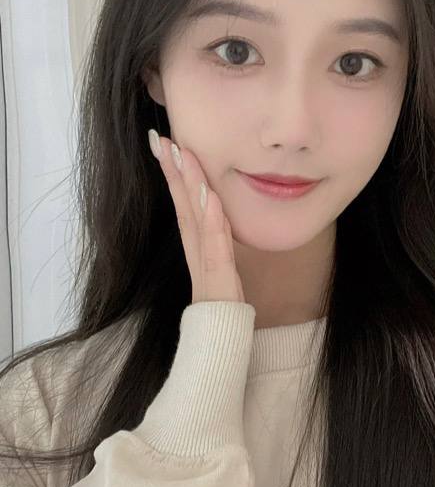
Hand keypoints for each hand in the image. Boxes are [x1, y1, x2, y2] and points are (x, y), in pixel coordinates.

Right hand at [148, 130, 245, 304]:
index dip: (176, 176)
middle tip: (161, 140)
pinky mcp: (217, 278)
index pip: (186, 205)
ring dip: (189, 184)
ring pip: (196, 217)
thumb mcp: (221, 271)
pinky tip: (209, 196)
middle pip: (184, 205)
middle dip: (173, 170)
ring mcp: (206, 264)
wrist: (219, 346)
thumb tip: (218, 221)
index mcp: (199, 247)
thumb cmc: (221, 309)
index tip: (168, 146)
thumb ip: (218, 246)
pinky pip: (215, 244)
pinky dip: (211, 219)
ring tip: (182, 155)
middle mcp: (198, 251)